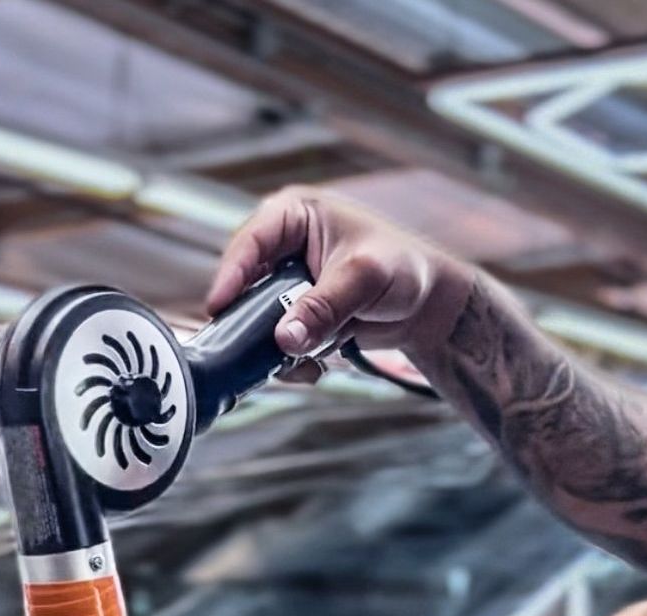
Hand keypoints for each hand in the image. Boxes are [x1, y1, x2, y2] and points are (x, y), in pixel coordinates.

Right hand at [206, 187, 473, 363]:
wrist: (427, 304)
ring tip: (305, 365)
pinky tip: (316, 368)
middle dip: (254, 323)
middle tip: (257, 351)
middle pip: (245, 286)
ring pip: (258, 320)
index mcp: (293, 216)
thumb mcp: (363, 279)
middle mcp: (282, 248)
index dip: (231, 275)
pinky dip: (290, 359)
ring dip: (275, 347)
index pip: (250, 242)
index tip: (218, 308)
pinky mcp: (295, 314)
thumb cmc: (403, 270)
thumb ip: (323, 307)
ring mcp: (286, 285)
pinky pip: (276, 340)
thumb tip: (284, 339)